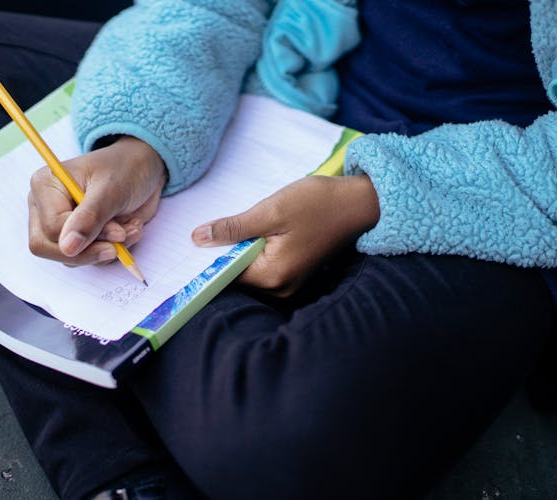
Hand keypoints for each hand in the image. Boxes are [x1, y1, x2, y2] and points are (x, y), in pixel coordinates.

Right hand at [28, 135, 166, 265]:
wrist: (144, 168)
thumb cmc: (126, 169)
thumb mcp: (111, 189)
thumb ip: (89, 218)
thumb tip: (68, 247)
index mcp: (45, 186)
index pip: (51, 228)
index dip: (84, 237)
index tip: (118, 232)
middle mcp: (45, 207)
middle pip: (48, 248)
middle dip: (90, 250)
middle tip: (121, 240)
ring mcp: (60, 224)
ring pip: (71, 257)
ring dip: (107, 249)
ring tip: (131, 227)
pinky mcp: (78, 237)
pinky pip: (88, 258)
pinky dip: (112, 250)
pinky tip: (129, 230)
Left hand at [191, 175, 379, 296]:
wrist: (358, 203)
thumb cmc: (317, 204)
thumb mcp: (270, 210)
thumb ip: (233, 228)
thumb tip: (197, 239)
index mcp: (272, 277)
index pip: (226, 275)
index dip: (211, 256)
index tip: (201, 239)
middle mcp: (281, 289)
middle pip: (238, 274)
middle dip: (229, 251)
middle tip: (230, 224)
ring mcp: (290, 284)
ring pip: (251, 269)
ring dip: (245, 249)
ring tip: (255, 224)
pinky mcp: (296, 274)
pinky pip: (266, 267)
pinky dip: (258, 250)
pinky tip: (266, 230)